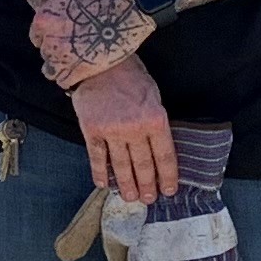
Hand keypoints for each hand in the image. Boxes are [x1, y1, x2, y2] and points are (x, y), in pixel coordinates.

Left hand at [11, 0, 150, 86]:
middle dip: (58, 48)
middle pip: (45, 51)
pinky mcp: (81, 69)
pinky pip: (63, 82)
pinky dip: (71, 77)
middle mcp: (50, 38)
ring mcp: (65, 56)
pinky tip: (84, 66)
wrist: (132, 2)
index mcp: (43, 18)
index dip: (53, 33)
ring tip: (83, 52)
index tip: (70, 28)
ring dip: (65, 63)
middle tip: (81, 39)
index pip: (36, 35)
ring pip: (52, 68)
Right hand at [68, 56, 173, 203]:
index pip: (164, 156)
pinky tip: (104, 185)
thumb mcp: (154, 97)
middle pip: (143, 165)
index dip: (167, 176)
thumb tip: (158, 150)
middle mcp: (134, 128)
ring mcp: (111, 131)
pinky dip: (100, 172)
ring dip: (127, 184)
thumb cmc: (131, 77)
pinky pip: (97, 157)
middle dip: (147, 185)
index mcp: (155, 119)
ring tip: (131, 197)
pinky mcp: (92, 130)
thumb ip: (156, 123)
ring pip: (121, 165)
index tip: (168, 190)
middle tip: (149, 199)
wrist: (101, 62)